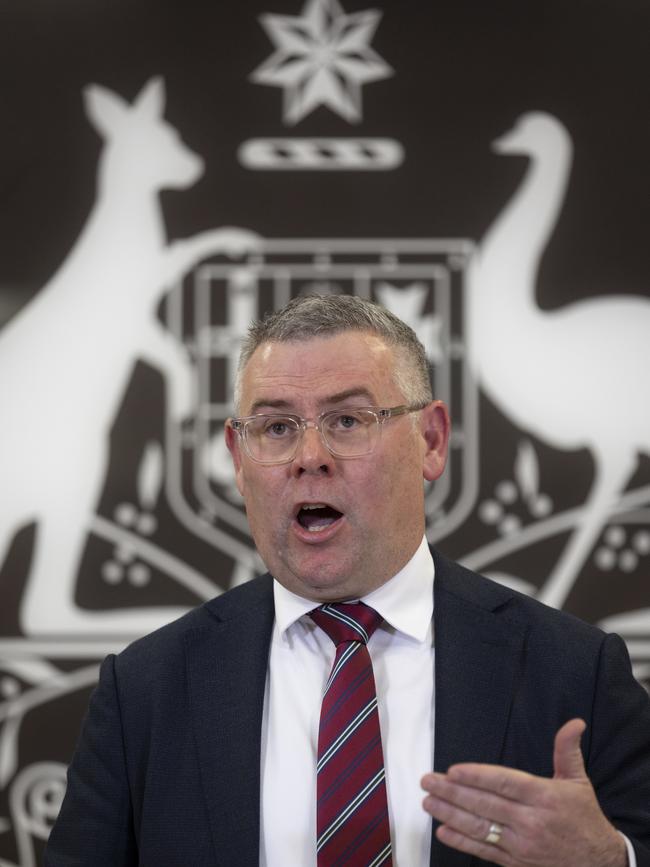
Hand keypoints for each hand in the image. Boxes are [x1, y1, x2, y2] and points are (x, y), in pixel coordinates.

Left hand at [421, 719, 626, 866]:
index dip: (477, 777)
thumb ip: (567, 750)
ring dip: (451, 815)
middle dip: (453, 792)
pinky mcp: (516, 862)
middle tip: (428, 781)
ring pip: (481, 828)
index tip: (453, 770)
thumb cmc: (585, 818)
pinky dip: (462, 842)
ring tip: (428, 802)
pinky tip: (443, 832)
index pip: (505, 783)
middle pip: (486, 804)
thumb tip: (574, 722)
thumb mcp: (578, 781)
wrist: (600, 864)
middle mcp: (531, 821)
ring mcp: (522, 845)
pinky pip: (485, 851)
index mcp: (543, 797)